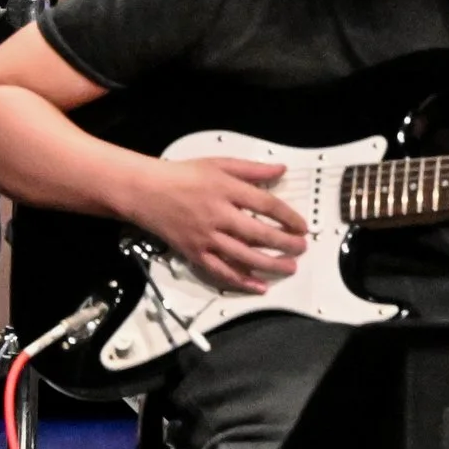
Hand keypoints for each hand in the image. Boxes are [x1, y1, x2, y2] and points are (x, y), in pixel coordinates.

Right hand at [127, 156, 307, 294]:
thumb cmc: (184, 175)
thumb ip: (252, 169)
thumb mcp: (219, 163)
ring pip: (242, 256)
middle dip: (284, 243)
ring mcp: (205, 237)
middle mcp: (218, 215)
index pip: (265, 205)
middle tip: (302, 248)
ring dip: (269, 264)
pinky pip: (220, 271)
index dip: (287, 216)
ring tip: (290, 268)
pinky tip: (259, 286)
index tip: (303, 226)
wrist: (146, 192)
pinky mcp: (194, 253)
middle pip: (257, 233)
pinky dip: (241, 280)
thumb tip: (282, 170)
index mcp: (226, 189)